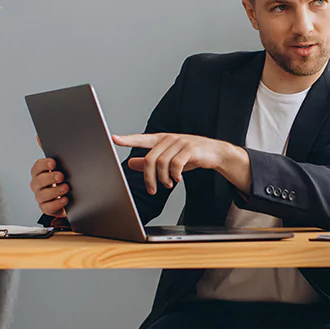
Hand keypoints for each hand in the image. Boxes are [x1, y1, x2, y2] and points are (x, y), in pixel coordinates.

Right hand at [29, 157, 67, 217]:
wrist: (67, 195)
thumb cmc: (61, 178)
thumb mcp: (59, 164)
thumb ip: (52, 151)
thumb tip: (39, 136)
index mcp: (40, 172)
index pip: (37, 166)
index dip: (44, 164)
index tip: (53, 163)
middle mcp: (37, 184)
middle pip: (39, 180)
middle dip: (50, 178)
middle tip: (61, 176)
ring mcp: (41, 196)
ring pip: (43, 194)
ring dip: (55, 191)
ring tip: (66, 188)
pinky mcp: (46, 207)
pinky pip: (48, 207)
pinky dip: (56, 204)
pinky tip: (64, 199)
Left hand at [113, 133, 243, 194]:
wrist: (214, 152)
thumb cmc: (190, 154)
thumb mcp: (168, 157)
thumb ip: (149, 160)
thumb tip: (130, 163)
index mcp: (161, 139)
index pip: (141, 139)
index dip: (127, 139)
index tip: (114, 138)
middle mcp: (169, 139)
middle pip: (150, 159)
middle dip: (149, 178)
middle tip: (153, 189)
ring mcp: (180, 143)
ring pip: (162, 163)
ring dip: (163, 179)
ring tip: (169, 184)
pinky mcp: (190, 149)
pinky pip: (176, 165)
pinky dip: (174, 175)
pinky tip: (177, 179)